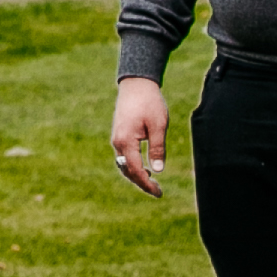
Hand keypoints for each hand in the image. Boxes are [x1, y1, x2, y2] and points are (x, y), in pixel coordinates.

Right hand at [108, 76, 171, 194]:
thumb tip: (158, 170)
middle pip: (127, 171)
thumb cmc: (149, 102)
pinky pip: (124, 156)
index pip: (136, 170)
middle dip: (142, 183)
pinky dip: (133, 166)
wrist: (136, 83)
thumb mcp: (158, 125)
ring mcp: (116, 138)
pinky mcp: (119, 134)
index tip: (159, 193)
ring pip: (124, 165)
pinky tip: (145, 168)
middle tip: (158, 191)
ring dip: (136, 175)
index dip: (147, 184)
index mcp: (126, 141)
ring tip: (152, 182)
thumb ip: (157, 148)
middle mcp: (117, 142)